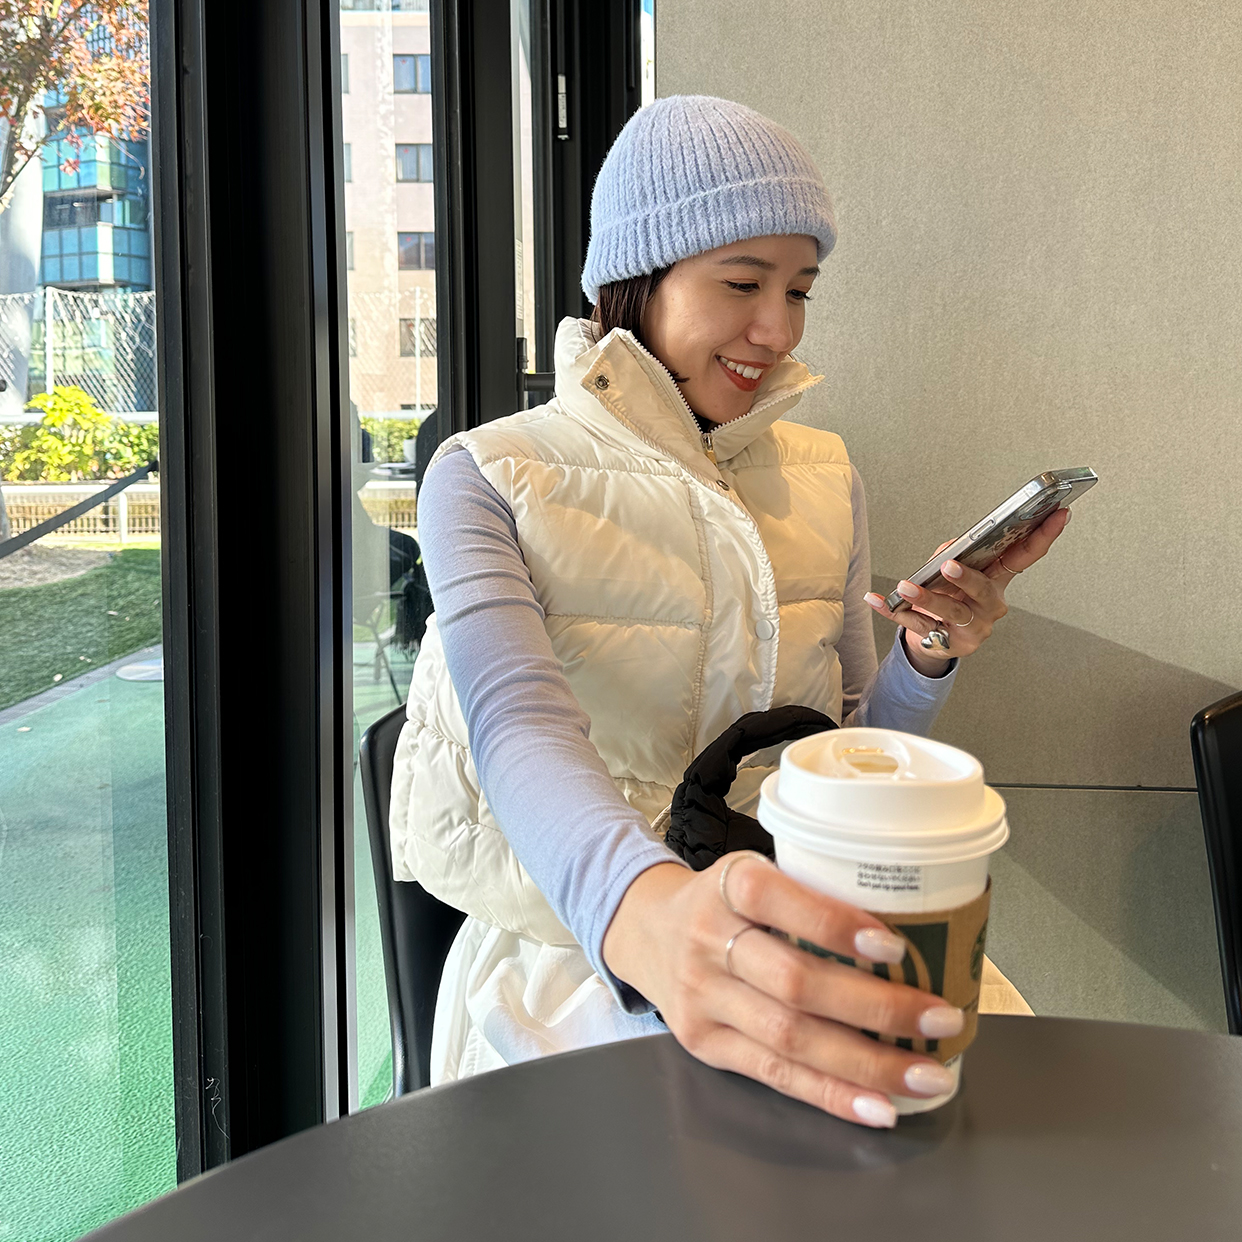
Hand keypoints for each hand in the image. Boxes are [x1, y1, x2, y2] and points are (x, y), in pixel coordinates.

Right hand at [601, 855, 965, 1128]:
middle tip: (940, 1018)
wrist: (645, 930)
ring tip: (926, 1075)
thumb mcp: (754, 872)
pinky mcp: (704, 1043)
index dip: (834, 925)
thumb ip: (811, 893)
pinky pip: (774, 1075)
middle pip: (794, 982)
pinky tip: (878, 1106)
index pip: (776, 900)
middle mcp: (708, 940)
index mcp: (728, 885)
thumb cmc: (724, 901)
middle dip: (876, 1008)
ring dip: (866, 1064)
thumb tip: (919, 929)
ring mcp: (703, 997)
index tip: (895, 948)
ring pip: (790, 1038)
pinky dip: (831, 1094)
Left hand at [863, 506, 1071, 675]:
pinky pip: (917, 626)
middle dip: (966, 579)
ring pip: (950, 613)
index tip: (1061, 513)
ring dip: (926, 598)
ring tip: (905, 586)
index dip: (1044, 536)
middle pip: (983, 591)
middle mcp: (991, 606)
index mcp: (999, 581)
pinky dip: (893, 612)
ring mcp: (972, 628)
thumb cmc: (949, 595)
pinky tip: (874, 600)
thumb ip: (954, 553)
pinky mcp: (948, 643)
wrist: (933, 639)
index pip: (1026, 557)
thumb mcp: (954, 571)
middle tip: (949, 565)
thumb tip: (949, 551)